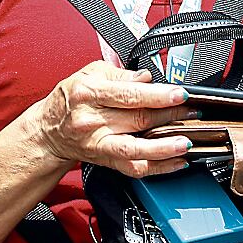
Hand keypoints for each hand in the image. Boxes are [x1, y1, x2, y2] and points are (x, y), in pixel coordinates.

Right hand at [31, 62, 195, 179]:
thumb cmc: (69, 99)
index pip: (129, 95)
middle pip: (138, 120)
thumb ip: (120, 73)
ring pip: (136, 150)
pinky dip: (158, 167)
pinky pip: (134, 168)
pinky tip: (176, 161)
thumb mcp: (89, 73)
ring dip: (165, 147)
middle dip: (171, 116)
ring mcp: (99, 144)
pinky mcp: (106, 161)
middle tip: (193, 111)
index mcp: (90, 93)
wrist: (49, 131)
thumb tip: (148, 78)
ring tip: (186, 142)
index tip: (180, 94)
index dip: (158, 95)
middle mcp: (93, 121)